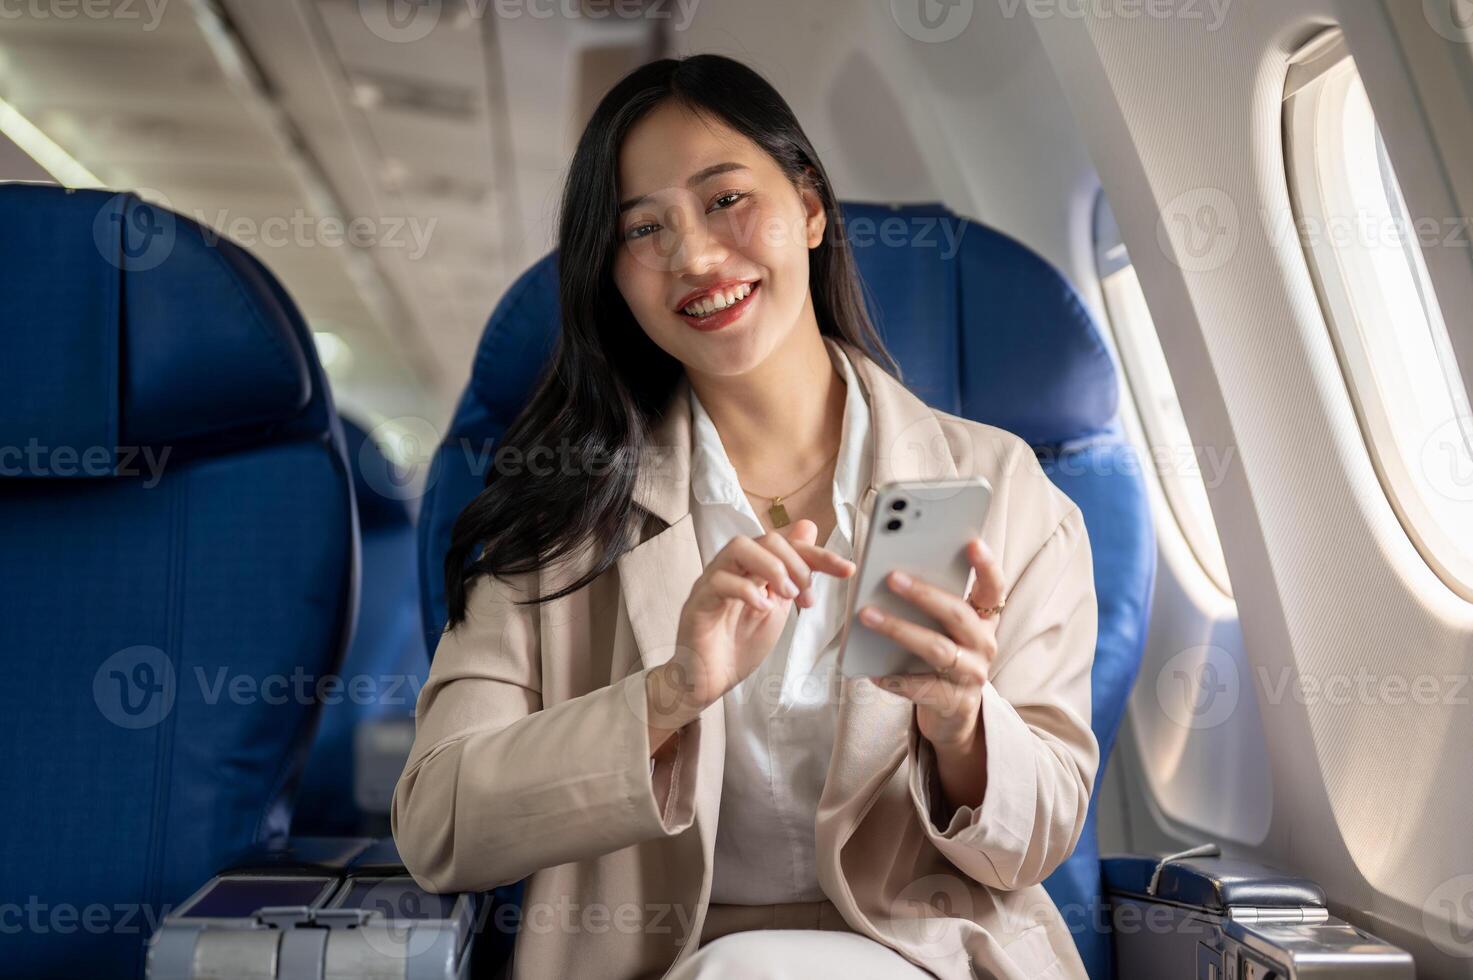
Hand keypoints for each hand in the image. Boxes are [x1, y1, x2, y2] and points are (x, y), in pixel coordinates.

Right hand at [667, 518, 855, 707]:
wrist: (708, 681)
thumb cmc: (738, 644)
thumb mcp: (777, 606)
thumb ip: (791, 573)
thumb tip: (808, 529)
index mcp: (751, 569)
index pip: (787, 546)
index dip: (819, 554)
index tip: (847, 570)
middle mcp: (731, 569)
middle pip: (765, 538)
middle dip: (796, 563)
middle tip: (805, 596)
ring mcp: (711, 583)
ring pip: (739, 547)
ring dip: (772, 568)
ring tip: (786, 596)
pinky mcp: (698, 603)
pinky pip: (719, 581)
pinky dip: (747, 591)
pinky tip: (762, 608)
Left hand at [857, 536, 1002, 750]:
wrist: (953, 714)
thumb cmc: (942, 659)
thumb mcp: (946, 630)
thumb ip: (932, 605)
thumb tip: (893, 571)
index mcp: (985, 620)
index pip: (993, 588)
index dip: (985, 566)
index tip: (971, 543)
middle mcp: (984, 645)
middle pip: (957, 614)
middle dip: (924, 594)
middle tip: (892, 577)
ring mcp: (972, 675)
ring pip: (937, 649)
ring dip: (900, 630)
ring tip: (868, 615)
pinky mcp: (955, 702)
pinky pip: (922, 688)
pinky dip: (896, 679)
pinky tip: (873, 671)